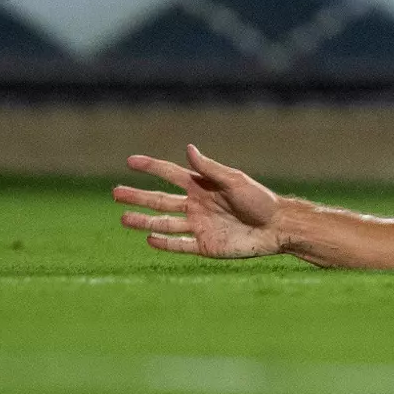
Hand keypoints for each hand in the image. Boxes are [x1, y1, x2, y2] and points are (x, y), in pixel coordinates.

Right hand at [114, 145, 283, 258]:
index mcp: (203, 186)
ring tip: (123, 218)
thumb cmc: (260, 199)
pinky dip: (164, 243)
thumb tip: (188, 148)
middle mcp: (197, 205)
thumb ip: (209, 169)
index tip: (130, 161)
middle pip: (160, 201)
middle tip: (115, 192)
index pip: (171, 174)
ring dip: (144, 221)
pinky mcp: (205, 246)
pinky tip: (149, 238)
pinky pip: (180, 245)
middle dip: (138, 196)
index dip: (151, 167)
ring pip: (164, 224)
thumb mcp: (234, 181)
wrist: (277, 227)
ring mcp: (199, 226)